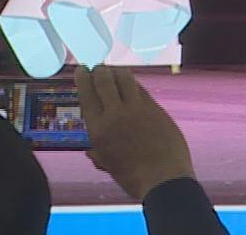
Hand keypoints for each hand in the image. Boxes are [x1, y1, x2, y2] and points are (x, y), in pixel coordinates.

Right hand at [77, 66, 195, 200]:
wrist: (164, 178)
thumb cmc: (133, 177)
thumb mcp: (109, 165)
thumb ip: (99, 154)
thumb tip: (90, 152)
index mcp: (100, 129)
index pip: (87, 96)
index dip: (83, 80)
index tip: (81, 70)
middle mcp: (116, 114)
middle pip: (105, 82)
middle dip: (100, 71)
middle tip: (98, 67)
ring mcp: (138, 109)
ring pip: (126, 80)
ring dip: (119, 72)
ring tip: (116, 70)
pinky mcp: (156, 108)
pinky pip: (142, 90)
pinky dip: (135, 85)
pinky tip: (134, 85)